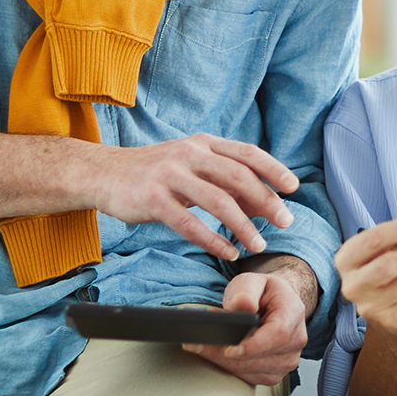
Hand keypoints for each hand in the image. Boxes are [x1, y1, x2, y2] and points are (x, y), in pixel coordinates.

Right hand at [89, 133, 298, 259]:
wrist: (103, 173)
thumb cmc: (155, 173)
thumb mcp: (192, 168)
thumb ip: (225, 181)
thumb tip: (265, 203)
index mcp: (203, 144)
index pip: (246, 153)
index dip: (273, 169)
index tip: (293, 187)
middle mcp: (189, 154)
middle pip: (238, 176)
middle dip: (266, 200)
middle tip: (285, 222)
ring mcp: (170, 175)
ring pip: (217, 201)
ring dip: (243, 225)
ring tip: (258, 244)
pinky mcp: (152, 199)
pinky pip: (189, 223)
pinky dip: (213, 239)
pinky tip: (228, 251)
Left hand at [182, 269, 308, 385]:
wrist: (277, 305)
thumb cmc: (263, 293)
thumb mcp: (252, 281)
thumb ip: (246, 290)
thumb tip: (242, 305)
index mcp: (293, 313)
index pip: (276, 335)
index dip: (252, 345)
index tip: (228, 349)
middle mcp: (296, 340)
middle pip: (260, 358)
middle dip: (224, 354)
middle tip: (196, 345)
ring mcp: (288, 360)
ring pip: (251, 370)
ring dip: (224, 362)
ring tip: (202, 347)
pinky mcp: (276, 373)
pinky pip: (250, 377)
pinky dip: (230, 368)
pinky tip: (217, 357)